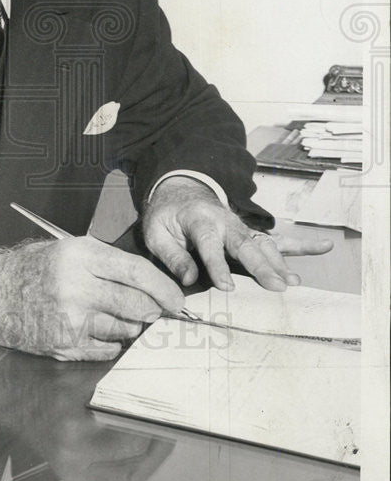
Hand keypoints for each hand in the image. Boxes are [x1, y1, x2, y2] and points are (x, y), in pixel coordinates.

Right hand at [0, 236, 184, 360]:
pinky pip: (107, 349)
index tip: (177, 299)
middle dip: (154, 310)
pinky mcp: (64, 344)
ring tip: (121, 318)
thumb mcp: (68, 250)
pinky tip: (100, 331)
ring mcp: (70, 319)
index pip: (136, 273)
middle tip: (159, 312)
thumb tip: (151, 287)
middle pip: (136, 304)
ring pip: (124, 329)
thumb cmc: (32, 269)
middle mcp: (77, 287)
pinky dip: (112, 343)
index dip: (164, 288)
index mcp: (80, 256)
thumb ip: (107, 265)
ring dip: (132, 327)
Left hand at [142, 177, 332, 291]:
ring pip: (264, 244)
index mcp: (198, 219)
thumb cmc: (166, 217)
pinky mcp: (249, 234)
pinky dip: (301, 245)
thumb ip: (172, 256)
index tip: (227, 288)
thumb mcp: (155, 233)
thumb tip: (189, 280)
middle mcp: (225, 221)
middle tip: (276, 287)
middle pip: (245, 244)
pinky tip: (324, 247)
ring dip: (279, 263)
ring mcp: (241, 227)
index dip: (217, 266)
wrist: (179, 193)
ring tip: (292, 282)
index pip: (209, 244)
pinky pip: (277, 239)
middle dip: (261, 266)